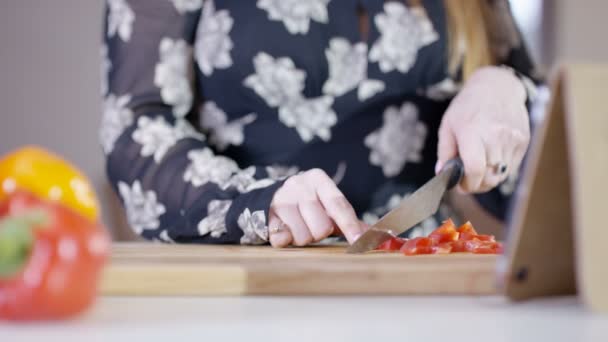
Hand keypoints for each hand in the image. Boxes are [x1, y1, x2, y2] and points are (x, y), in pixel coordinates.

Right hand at [268, 168, 365, 246]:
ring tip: (297, 226)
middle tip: (312, 225)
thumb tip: (377, 235)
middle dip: (319, 233)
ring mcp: (281, 199)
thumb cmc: (307, 204)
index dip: (350, 225)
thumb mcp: (326, 204)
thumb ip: (349, 219)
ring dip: (302, 237)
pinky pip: (283, 239)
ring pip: (303, 236)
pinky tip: (284, 229)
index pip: (339, 205)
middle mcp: (299, 185)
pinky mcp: (266, 214)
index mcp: (319, 179)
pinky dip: (285, 240)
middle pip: (321, 226)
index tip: (359, 241)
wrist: (270, 196)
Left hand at [436, 66, 529, 192]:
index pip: (475, 169)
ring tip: (478, 171)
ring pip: (501, 175)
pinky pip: (511, 167)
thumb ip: (445, 152)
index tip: (460, 186)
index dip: (467, 184)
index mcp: (472, 132)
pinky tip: (490, 160)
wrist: (497, 87)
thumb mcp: (448, 126)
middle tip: (467, 181)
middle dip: (476, 185)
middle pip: (489, 177)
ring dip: (488, 179)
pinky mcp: (523, 141)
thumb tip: (442, 174)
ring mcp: (512, 139)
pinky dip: (499, 170)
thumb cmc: (468, 107)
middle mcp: (495, 136)